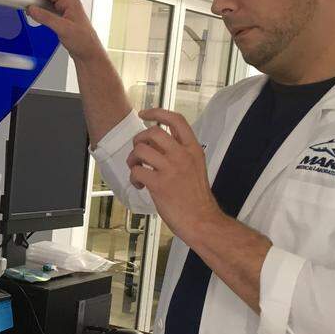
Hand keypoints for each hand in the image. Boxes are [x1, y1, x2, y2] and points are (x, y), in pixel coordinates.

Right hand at [26, 0, 102, 61]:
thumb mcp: (63, 28)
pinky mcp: (62, 18)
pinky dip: (41, 13)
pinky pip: (49, 11)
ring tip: (29, 12)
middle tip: (24, 5)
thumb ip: (46, 18)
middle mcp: (68, 4)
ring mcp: (65, 11)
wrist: (88, 53)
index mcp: (70, 1)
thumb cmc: (84, 41)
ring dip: (37, 6)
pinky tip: (36, 17)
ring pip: (47, 3)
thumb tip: (33, 10)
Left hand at [128, 109, 224, 245]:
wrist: (202, 220)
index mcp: (193, 149)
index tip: (145, 114)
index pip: (176, 120)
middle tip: (138, 152)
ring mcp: (170, 169)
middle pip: (152, 132)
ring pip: (140, 150)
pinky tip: (140, 185)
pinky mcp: (159, 184)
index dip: (157, 112)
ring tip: (137, 169)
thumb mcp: (195, 167)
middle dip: (139, 139)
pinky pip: (136, 171)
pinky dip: (133, 177)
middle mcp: (182, 155)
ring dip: (132, 159)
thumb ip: (180, 153)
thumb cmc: (196, 197)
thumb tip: (156, 144)